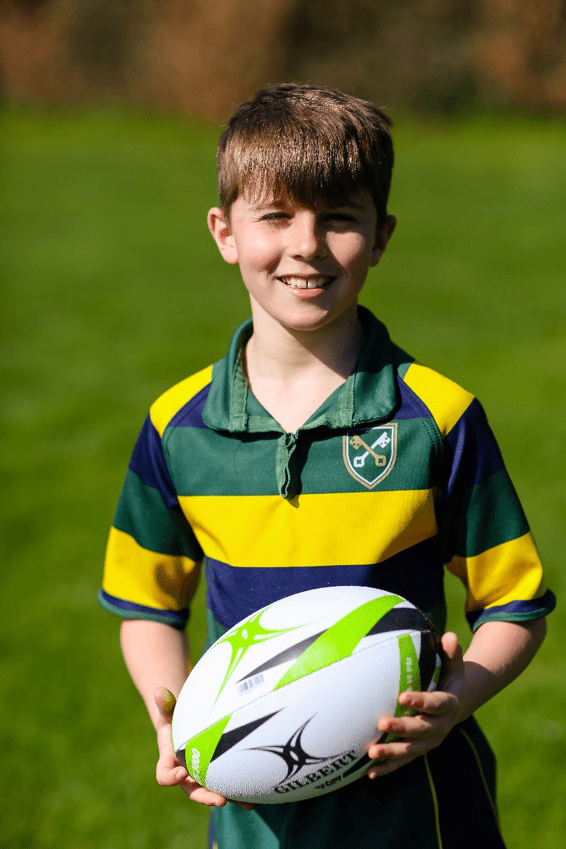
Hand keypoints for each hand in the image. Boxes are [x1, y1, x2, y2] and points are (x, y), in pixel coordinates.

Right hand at [153, 687, 253, 810]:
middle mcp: (185, 774)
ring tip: (246, 804)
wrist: (184, 724)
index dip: (171, 777)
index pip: (164, 775)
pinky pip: (225, 784)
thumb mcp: (169, 709)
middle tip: (220, 800)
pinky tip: (254, 796)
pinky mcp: (214, 774)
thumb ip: (165, 703)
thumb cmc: (175, 716)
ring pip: (212, 791)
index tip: (182, 773)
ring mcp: (200, 776)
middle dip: (205, 796)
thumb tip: (159, 691)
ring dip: (228, 798)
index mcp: (170, 761)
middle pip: (192, 791)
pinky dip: (238, 791)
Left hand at [366, 632, 463, 778]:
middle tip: (380, 722)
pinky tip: (370, 772)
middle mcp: (440, 727)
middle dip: (402, 728)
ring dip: (392, 753)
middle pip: (422, 730)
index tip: (403, 696)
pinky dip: (388, 767)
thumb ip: (451, 652)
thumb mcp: (454, 664)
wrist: (456, 703)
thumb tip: (450, 636)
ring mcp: (429, 742)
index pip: (436, 704)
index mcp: (449, 705)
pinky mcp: (419, 750)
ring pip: (411, 751)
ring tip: (372, 753)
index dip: (421, 701)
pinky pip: (403, 762)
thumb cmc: (448, 677)